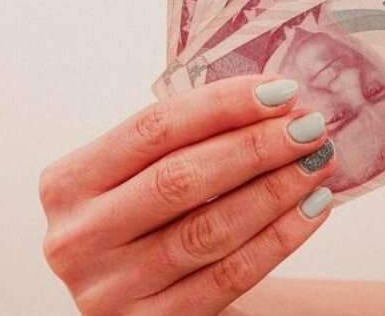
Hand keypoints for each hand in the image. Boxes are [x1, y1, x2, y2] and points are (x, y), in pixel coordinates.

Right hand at [39, 75, 336, 315]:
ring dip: (273, 190)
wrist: (139, 298)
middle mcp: (77, 236)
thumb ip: (179, 143)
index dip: (220, 106)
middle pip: (179, 178)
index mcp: (67, 182)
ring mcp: (109, 288)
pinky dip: (277, 239)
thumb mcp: (136, 178)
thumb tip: (270, 101)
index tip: (279, 90)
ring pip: (207, 230)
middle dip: (253, 147)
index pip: (151, 129)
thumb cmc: (144, 221)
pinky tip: (311, 209)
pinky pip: (227, 277)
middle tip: (308, 126)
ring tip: (316, 163)